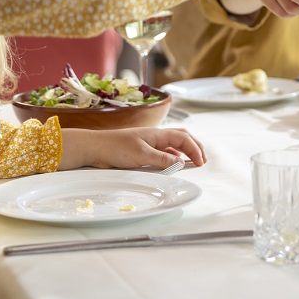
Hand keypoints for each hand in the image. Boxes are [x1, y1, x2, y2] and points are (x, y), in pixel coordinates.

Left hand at [58, 127, 206, 170]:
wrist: (94, 148)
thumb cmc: (116, 148)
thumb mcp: (141, 155)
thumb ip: (162, 159)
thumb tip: (181, 163)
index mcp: (158, 134)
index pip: (183, 139)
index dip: (195, 150)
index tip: (200, 163)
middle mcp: (156, 136)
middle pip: (182, 137)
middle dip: (195, 146)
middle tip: (203, 159)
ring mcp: (149, 142)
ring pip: (174, 143)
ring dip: (186, 150)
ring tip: (193, 161)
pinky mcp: (142, 150)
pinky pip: (164, 151)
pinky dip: (174, 156)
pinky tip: (174, 163)